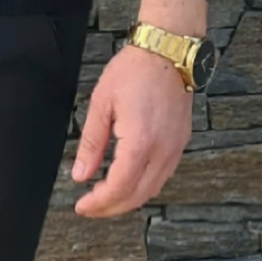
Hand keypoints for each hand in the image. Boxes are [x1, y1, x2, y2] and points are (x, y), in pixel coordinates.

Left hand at [70, 44, 192, 216]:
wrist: (167, 52)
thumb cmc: (134, 71)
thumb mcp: (101, 104)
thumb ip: (91, 144)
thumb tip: (80, 175)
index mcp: (140, 141)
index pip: (119, 187)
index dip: (99, 203)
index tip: (82, 206)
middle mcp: (162, 149)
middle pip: (137, 196)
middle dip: (111, 208)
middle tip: (91, 207)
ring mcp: (175, 147)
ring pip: (152, 190)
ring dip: (128, 199)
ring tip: (105, 198)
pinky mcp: (180, 142)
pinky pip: (163, 176)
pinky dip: (144, 186)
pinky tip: (128, 181)